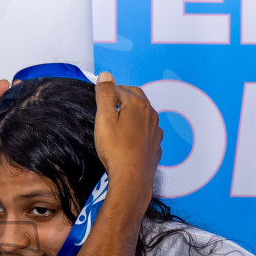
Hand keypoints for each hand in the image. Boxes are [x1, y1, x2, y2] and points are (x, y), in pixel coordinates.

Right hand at [92, 73, 161, 212]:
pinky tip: (130, 139)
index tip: (100, 97)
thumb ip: (105, 94)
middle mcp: (151, 115)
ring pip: (143, 116)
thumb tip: (106, 75)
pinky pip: (147, 133)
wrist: (132, 179)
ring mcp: (155, 132)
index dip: (109, 92)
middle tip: (110, 106)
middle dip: (123, 99)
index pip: (121, 89)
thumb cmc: (116, 149)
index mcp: (138, 104)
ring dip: (132, 115)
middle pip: (136, 99)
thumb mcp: (104, 118)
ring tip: (119, 123)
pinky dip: (138, 131)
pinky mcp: (155, 147)